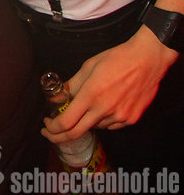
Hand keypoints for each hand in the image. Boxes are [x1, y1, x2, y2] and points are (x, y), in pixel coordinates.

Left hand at [41, 25, 177, 143]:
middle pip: (76, 133)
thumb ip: (72, 84)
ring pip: (94, 127)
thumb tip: (59, 95)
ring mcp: (119, 117)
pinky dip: (102, 120)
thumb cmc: (116, 59)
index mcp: (91, 94)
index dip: (53, 128)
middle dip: (59, 136)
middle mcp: (104, 109)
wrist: (146, 60)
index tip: (47, 125)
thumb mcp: (88, 66)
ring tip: (89, 104)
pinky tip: (105, 105)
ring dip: (85, 121)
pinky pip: (110, 126)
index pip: (66, 122)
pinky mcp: (130, 119)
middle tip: (51, 132)